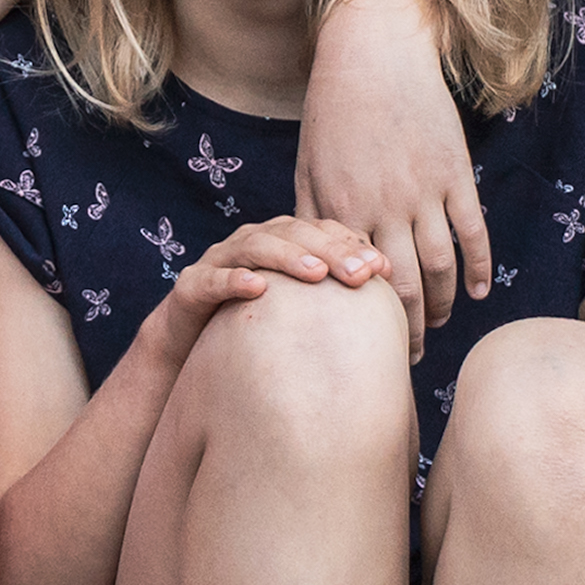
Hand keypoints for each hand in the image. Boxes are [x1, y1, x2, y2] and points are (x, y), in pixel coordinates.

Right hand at [139, 216, 389, 363]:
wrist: (187, 352)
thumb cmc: (253, 331)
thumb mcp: (298, 316)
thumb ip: (335, 307)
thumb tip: (398, 322)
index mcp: (281, 243)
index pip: (321, 232)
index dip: (352, 244)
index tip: (383, 269)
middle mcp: (251, 244)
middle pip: (295, 234)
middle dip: (330, 249)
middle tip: (360, 272)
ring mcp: (218, 261)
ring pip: (255, 245)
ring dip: (288, 256)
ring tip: (317, 273)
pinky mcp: (190, 286)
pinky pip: (211, 278)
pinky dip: (234, 279)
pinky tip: (258, 288)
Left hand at [299, 0, 488, 323]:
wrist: (375, 54)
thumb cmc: (334, 111)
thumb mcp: (309, 164)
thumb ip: (310, 216)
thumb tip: (309, 267)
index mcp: (343, 207)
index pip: (355, 282)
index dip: (364, 321)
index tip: (366, 348)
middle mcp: (386, 204)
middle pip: (402, 285)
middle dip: (406, 328)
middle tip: (408, 355)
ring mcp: (425, 189)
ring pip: (440, 265)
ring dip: (441, 303)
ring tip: (438, 325)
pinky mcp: (455, 172)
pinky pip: (473, 230)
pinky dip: (479, 265)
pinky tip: (478, 292)